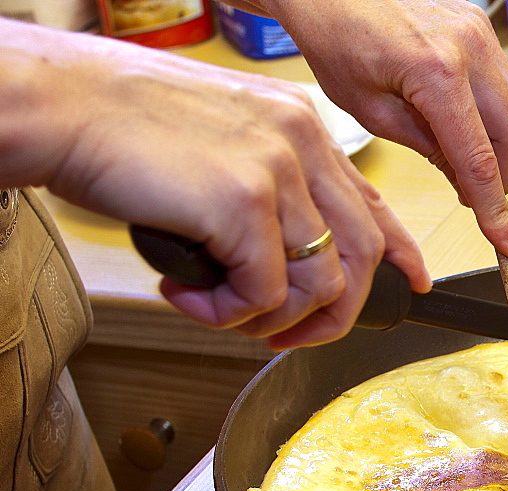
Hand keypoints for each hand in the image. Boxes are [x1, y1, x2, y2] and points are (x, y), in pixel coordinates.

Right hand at [1, 20, 430, 349]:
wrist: (62, 105)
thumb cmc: (126, 127)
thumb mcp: (224, 146)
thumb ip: (272, 188)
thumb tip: (293, 250)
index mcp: (302, 128)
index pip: (374, 203)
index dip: (400, 253)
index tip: (411, 283)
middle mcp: (301, 144)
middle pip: (360, 256)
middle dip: (331, 316)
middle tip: (286, 335)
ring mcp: (278, 171)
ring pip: (319, 285)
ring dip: (268, 319)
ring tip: (216, 307)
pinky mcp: (243, 202)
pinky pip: (263, 294)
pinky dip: (226, 313)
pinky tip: (188, 293)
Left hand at [258, 0, 507, 258]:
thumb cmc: (338, 44)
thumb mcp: (373, 113)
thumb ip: (428, 149)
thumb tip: (467, 182)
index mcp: (435, 73)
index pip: (478, 159)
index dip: (495, 210)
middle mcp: (469, 48)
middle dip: (500, 176)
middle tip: (473, 197)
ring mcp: (480, 33)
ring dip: (505, 145)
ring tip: (466, 159)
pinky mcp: (481, 27)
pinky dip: (499, 113)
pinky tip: (468, 124)